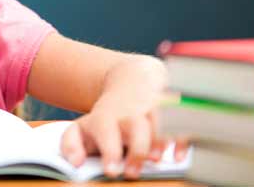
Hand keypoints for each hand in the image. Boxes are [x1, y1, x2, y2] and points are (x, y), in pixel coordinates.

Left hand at [60, 98, 189, 178]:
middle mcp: (130, 111)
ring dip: (159, 141)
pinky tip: (179, 156)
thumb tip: (74, 163)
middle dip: (136, 149)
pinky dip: (182, 139)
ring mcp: (153, 108)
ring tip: (156, 160)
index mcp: (106, 117)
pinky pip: (181, 122)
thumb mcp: (82, 127)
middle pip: (135, 125)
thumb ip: (70, 144)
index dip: (109, 151)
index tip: (111, 171)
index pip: (106, 130)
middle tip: (132, 173)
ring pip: (159, 121)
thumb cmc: (106, 116)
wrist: (131, 81)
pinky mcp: (172, 110)